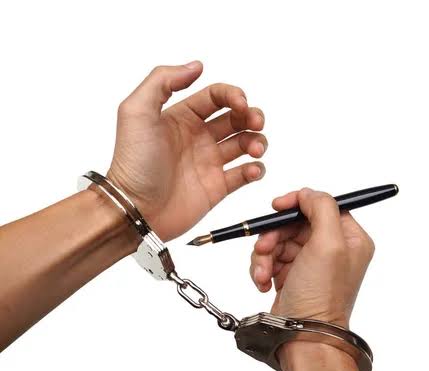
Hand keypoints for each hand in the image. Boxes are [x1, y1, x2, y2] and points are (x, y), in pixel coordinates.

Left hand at [107, 61, 267, 240]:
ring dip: (258, 141)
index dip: (233, 95)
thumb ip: (162, 81)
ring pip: (246, 143)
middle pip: (236, 118)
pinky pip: (246, 174)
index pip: (216, 96)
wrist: (135, 209)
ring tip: (255, 150)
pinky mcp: (217, 187)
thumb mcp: (136, 111)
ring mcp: (209, 162)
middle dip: (252, 116)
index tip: (241, 104)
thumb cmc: (133, 163)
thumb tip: (195, 66)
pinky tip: (252, 169)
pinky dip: (256, 170)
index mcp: (182, 117)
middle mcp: (198, 137)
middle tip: (255, 123)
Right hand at [249, 188, 374, 327]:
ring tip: (262, 273)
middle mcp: (333, 250)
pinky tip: (262, 282)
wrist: (301, 336)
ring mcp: (311, 264)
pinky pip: (270, 258)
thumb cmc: (320, 296)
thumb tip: (307, 193)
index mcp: (351, 239)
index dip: (298, 203)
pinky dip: (261, 267)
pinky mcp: (292, 277)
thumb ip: (322, 207)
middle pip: (295, 223)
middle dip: (274, 235)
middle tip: (264, 247)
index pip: (323, 206)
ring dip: (265, 254)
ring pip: (279, 240)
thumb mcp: (329, 244)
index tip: (278, 207)